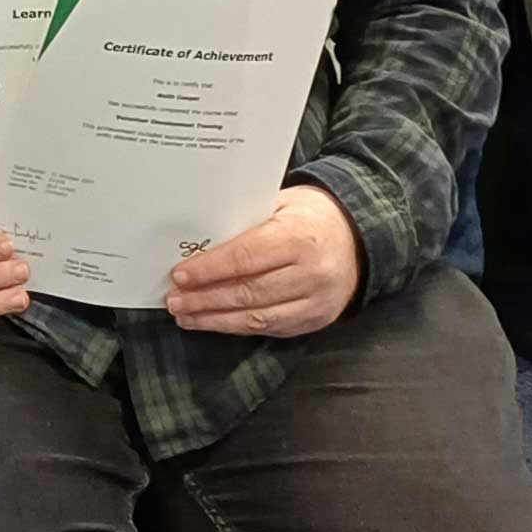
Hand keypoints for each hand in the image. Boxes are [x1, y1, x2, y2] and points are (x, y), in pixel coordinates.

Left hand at [165, 185, 360, 337]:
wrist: (358, 237)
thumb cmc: (308, 215)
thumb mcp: (278, 204)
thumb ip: (243, 221)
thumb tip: (196, 242)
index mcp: (299, 236)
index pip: (245, 258)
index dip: (209, 269)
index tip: (180, 275)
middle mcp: (311, 272)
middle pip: (247, 291)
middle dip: (205, 298)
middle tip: (174, 300)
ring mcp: (317, 300)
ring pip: (256, 317)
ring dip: (215, 319)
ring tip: (186, 316)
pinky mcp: (317, 319)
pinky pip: (270, 327)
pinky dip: (238, 327)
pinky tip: (214, 322)